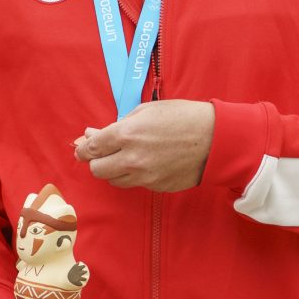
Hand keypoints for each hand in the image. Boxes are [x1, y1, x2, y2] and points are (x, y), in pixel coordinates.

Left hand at [73, 99, 214, 192]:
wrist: (215, 139)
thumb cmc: (181, 117)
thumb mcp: (146, 110)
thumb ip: (117, 124)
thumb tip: (93, 134)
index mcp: (127, 134)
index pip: (91, 149)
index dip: (83, 149)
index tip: (82, 148)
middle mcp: (132, 159)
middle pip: (97, 170)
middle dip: (96, 161)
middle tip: (103, 153)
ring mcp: (145, 176)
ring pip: (114, 181)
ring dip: (114, 170)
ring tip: (125, 156)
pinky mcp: (157, 187)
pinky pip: (135, 184)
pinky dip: (134, 175)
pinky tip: (146, 163)